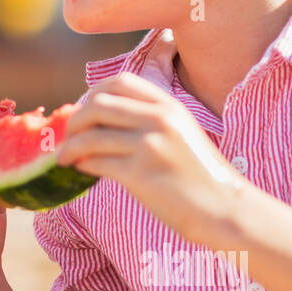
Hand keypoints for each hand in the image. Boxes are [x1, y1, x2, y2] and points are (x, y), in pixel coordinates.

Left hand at [56, 72, 246, 245]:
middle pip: (98, 105)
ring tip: (64, 158)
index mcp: (169, 105)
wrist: (226, 208)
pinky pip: (97, 163)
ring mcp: (150, 146)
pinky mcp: (141, 174)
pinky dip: (82, 165)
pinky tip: (80, 170)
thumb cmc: (201, 174)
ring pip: (91, 136)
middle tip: (67, 136)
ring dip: (71, 147)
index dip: (93, 93)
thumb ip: (150, 119)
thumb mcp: (181, 132)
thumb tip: (101, 117)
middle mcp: (159, 119)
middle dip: (75, 120)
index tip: (82, 110)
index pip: (119, 82)